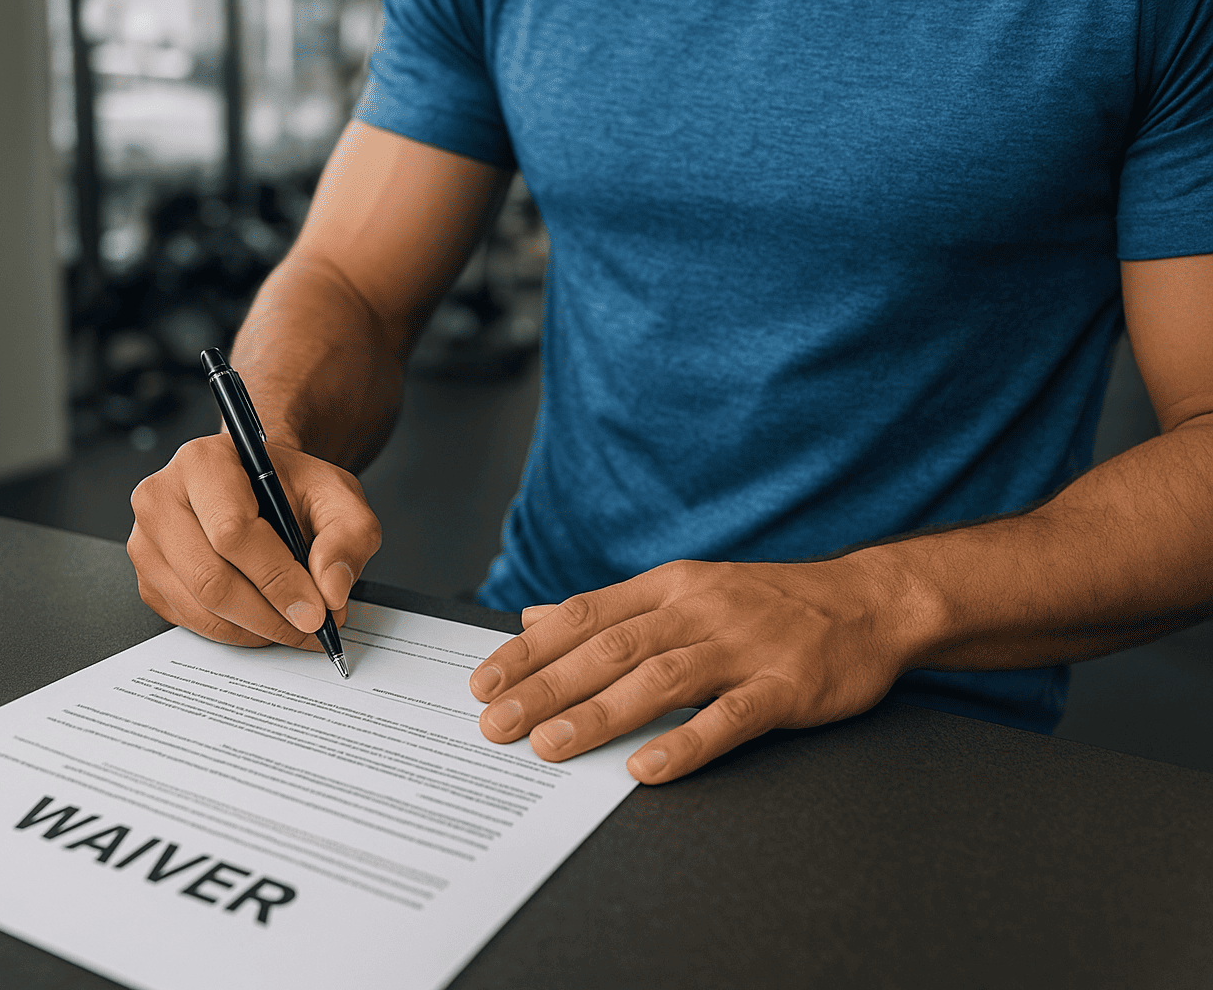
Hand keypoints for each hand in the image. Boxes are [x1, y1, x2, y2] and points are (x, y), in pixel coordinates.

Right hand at [127, 435, 382, 648]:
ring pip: (202, 609)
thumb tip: (332, 590)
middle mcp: (161, 499)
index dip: (277, 578)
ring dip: (257, 630)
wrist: (259, 487)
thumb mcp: (337, 496)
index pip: (232, 532)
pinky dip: (236, 633)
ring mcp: (146, 542)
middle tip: (312, 627)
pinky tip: (264, 618)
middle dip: (271, 615)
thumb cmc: (289, 487)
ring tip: (295, 623)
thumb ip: (348, 536)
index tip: (316, 610)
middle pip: (212, 579)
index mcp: (203, 463)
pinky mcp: (147, 580)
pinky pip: (191, 622)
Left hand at [468, 558, 912, 783]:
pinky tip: (646, 768)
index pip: (584, 616)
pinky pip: (731, 716)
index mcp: (670, 587)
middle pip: (610, 649)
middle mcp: (699, 611)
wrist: (870, 602)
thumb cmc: (769, 602)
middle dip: (546, 687)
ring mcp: (744, 647)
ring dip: (599, 713)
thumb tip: (537, 619)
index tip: (484, 681)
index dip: (530, 650)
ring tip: (549, 746)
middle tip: (496, 723)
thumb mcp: (686, 589)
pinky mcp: (786, 685)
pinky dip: (687, 742)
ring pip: (659, 679)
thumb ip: (612, 609)